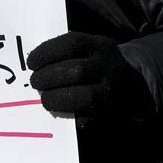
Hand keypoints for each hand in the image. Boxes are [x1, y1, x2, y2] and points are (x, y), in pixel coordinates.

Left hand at [27, 32, 153, 118]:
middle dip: (49, 78)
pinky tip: (59, 110)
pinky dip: (69, 116)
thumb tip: (33, 62)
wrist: (131, 83)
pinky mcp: (109, 113)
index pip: (71, 44)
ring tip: (45, 98)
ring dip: (57, 99)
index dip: (47, 53)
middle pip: (76, 71)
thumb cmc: (97, 63)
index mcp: (100, 46)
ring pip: (84, 97)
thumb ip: (65, 52)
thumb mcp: (90, 47)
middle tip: (35, 82)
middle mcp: (108, 67)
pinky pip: (87, 119)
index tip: (31, 62)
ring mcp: (111, 91)